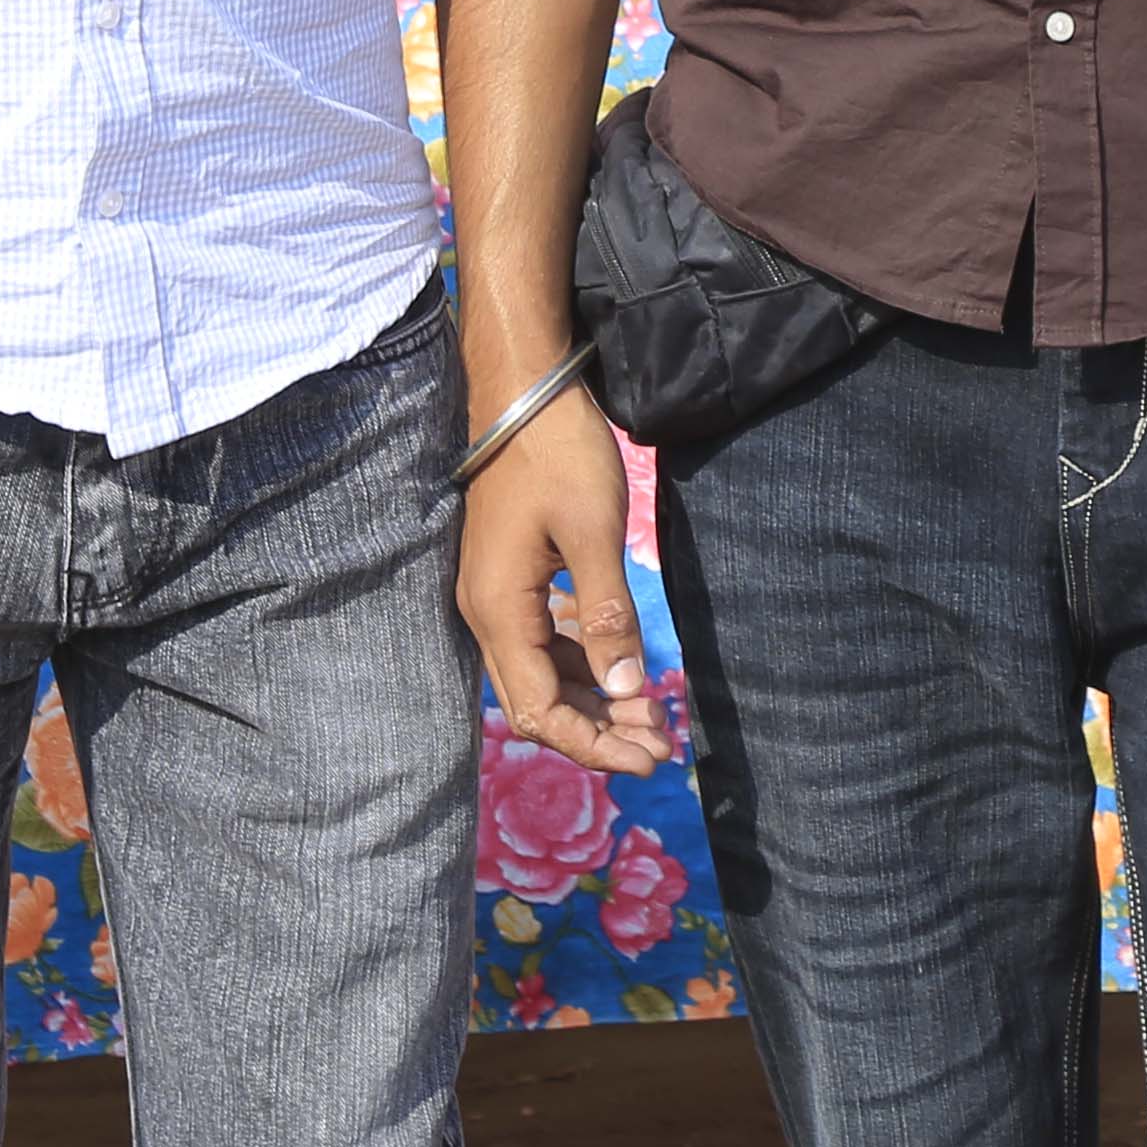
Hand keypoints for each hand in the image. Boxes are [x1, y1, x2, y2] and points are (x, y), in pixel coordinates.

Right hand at [457, 381, 666, 773]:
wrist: (522, 390)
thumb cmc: (557, 453)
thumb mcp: (593, 533)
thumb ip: (607, 616)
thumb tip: (626, 689)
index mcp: (498, 612)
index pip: (540, 711)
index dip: (593, 744)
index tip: (650, 757)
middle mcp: (486, 614)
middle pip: (536, 702)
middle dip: (597, 730)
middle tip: (660, 742)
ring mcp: (495, 594)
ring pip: (540, 673)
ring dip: (592, 697)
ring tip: (649, 710)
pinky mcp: (510, 576)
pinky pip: (541, 638)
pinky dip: (580, 660)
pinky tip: (616, 660)